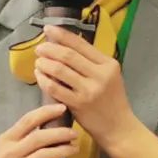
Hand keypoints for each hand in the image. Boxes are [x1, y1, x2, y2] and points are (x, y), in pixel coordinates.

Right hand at [0, 103, 78, 157]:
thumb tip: (51, 118)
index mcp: (7, 139)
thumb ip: (24, 134)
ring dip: (63, 151)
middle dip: (60, 133)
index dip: (46, 112)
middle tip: (74, 133)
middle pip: (39, 138)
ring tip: (75, 148)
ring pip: (44, 156)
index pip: (28, 120)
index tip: (63, 108)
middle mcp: (10, 154)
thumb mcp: (8, 147)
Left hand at [33, 24, 139, 148]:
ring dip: (45, 63)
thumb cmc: (112, 101)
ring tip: (38, 61)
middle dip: (49, 48)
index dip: (62, 35)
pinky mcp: (79, 105)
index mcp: (109, 64)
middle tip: (39, 48)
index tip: (48, 28)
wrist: (119, 128)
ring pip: (60, 70)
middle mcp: (100, 75)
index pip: (81, 44)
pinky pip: (56, 89)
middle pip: (68, 55)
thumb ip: (92, 63)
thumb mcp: (109, 77)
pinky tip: (39, 76)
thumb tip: (66, 45)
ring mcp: (89, 90)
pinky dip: (44, 80)